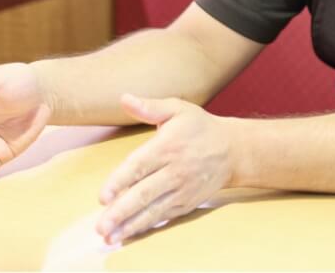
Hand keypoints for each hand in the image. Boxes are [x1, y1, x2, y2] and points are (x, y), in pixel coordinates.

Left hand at [96, 94, 232, 244]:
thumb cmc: (200, 128)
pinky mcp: (186, 203)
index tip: (103, 196)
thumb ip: (150, 107)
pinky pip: (163, 217)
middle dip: (122, 210)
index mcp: (168, 146)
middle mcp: (175, 170)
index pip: (140, 166)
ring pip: (153, 209)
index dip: (120, 181)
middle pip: (145, 193)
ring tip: (110, 237)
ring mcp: (182, 189)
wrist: (233, 150)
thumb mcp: (178, 109)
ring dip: (130, 224)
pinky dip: (145, 227)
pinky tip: (128, 234)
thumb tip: (124, 98)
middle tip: (101, 226)